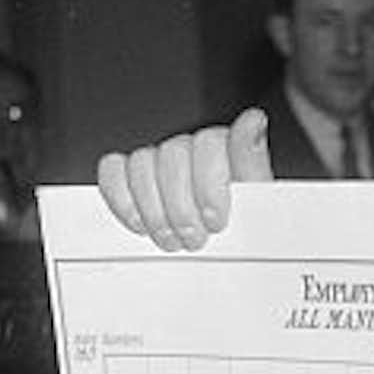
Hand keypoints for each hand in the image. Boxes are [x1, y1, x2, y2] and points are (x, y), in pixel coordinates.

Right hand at [96, 108, 272, 249]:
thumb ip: (253, 158)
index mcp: (224, 146)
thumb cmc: (243, 227)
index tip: (215, 220)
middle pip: (172, 156)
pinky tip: (138, 223)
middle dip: (182, 207)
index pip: (208, 143)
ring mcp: (158, 160)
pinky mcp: (129, 176)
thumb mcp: (260, 200)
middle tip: (195, 240)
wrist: (228, 253)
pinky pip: (113, 170)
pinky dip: (120, 197)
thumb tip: (253, 119)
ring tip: (172, 240)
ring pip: (142, 164)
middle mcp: (189, 147)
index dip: (208, 184)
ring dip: (154, 210)